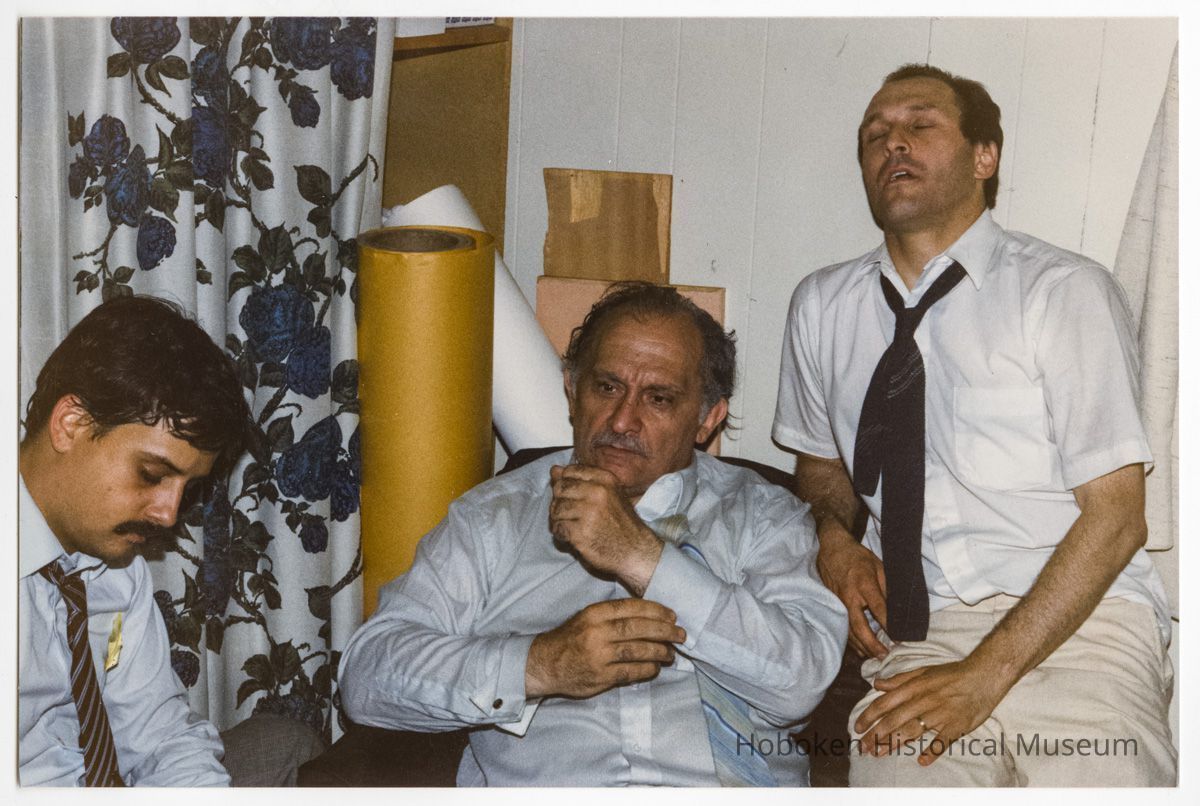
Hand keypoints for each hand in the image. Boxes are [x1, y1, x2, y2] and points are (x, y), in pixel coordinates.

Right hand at [524, 599, 686, 698]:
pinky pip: (630, 672)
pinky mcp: (600, 676)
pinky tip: (656, 668)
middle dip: (664, 631)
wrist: (545, 664)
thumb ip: (613, 615)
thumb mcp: (587, 618)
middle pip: (638, 629)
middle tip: (680, 634)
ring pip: (637, 650)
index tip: (672, 615)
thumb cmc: (571, 638)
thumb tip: (650, 616)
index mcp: (595, 614)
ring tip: (671, 653)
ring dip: (659, 652)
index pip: (632, 608)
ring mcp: (599, 656)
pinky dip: (647, 670)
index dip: (656, 611)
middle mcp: (597, 632)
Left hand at [549, 464, 662, 594]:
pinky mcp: (580, 532)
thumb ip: (580, 481)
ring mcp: (588, 512)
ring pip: (556, 508)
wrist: (635, 550)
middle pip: (560, 488)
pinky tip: (570, 536)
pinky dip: (560, 533)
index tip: (572, 496)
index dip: (565, 484)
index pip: (570, 471)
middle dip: (559, 501)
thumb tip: (554, 470)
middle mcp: (597, 492)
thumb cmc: (621, 523)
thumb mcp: (608, 495)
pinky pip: (557, 527)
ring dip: (558, 519)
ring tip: (570, 526)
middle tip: (568, 514)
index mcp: (605, 479)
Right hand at [816, 526, 888, 658]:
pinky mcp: (833, 606)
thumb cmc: (858, 557)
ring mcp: (838, 603)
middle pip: (860, 626)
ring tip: (876, 657)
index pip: (879, 609)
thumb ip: (887, 587)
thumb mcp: (878, 566)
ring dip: (863, 646)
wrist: (831, 549)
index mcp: (863, 583)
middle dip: (873, 644)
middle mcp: (849, 596)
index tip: (900, 639)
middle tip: (885, 656)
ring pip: (849, 631)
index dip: (889, 626)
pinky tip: (862, 649)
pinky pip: (844, 628)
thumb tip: (898, 608)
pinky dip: (853, 641)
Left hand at [854, 658, 1012, 765]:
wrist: (984, 675)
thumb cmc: (952, 674)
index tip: (857, 728)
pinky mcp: (957, 725)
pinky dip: (933, 750)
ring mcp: (940, 713)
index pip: (885, 703)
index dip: (869, 716)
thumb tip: (877, 684)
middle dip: (875, 734)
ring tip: (880, 753)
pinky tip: (922, 760)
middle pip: (894, 720)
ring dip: (894, 743)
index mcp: (914, 687)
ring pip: (913, 730)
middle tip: (863, 747)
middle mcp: (924, 700)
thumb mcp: (923, 671)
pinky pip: (943, 740)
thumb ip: (899, 680)